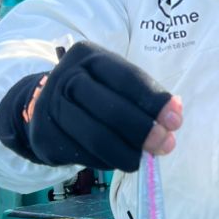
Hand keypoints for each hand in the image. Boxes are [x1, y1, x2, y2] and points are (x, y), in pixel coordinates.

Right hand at [25, 41, 181, 170]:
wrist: (43, 107)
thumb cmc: (93, 94)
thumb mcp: (116, 84)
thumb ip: (144, 99)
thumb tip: (174, 116)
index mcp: (89, 56)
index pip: (127, 79)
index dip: (154, 102)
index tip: (176, 121)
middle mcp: (66, 77)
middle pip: (111, 109)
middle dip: (143, 131)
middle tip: (165, 145)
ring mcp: (50, 107)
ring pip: (96, 137)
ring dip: (127, 153)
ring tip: (144, 160)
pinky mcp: (44, 136)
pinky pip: (83, 155)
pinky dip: (107, 162)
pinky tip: (118, 160)